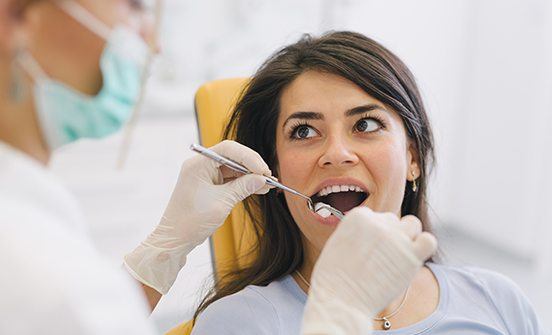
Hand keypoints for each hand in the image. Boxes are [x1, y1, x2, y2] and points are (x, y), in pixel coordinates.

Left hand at [124, 140, 271, 293]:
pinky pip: (230, 179)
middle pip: (232, 156)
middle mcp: (201, 165)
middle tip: (268, 177)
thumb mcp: (221, 203)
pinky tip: (258, 188)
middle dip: (251, 166)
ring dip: (250, 176)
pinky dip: (243, 183)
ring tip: (267, 185)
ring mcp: (205, 175)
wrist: (175, 240)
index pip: (228, 150)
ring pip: (233, 168)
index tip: (263, 171)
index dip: (249, 157)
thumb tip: (262, 179)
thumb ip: (243, 187)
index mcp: (198, 164)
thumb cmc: (191, 221)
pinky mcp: (209, 185)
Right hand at [301, 207, 436, 334]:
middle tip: (381, 258)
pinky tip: (413, 258)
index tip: (368, 249)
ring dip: (408, 236)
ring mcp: (396, 238)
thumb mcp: (337, 243)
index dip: (373, 234)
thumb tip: (371, 232)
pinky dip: (423, 246)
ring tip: (398, 256)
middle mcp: (379, 223)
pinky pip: (428, 241)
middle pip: (392, 220)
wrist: (340, 301)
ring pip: (413, 224)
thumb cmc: (334, 279)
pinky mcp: (412, 256)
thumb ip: (356, 232)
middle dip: (389, 236)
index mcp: (358, 216)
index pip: (375, 216)